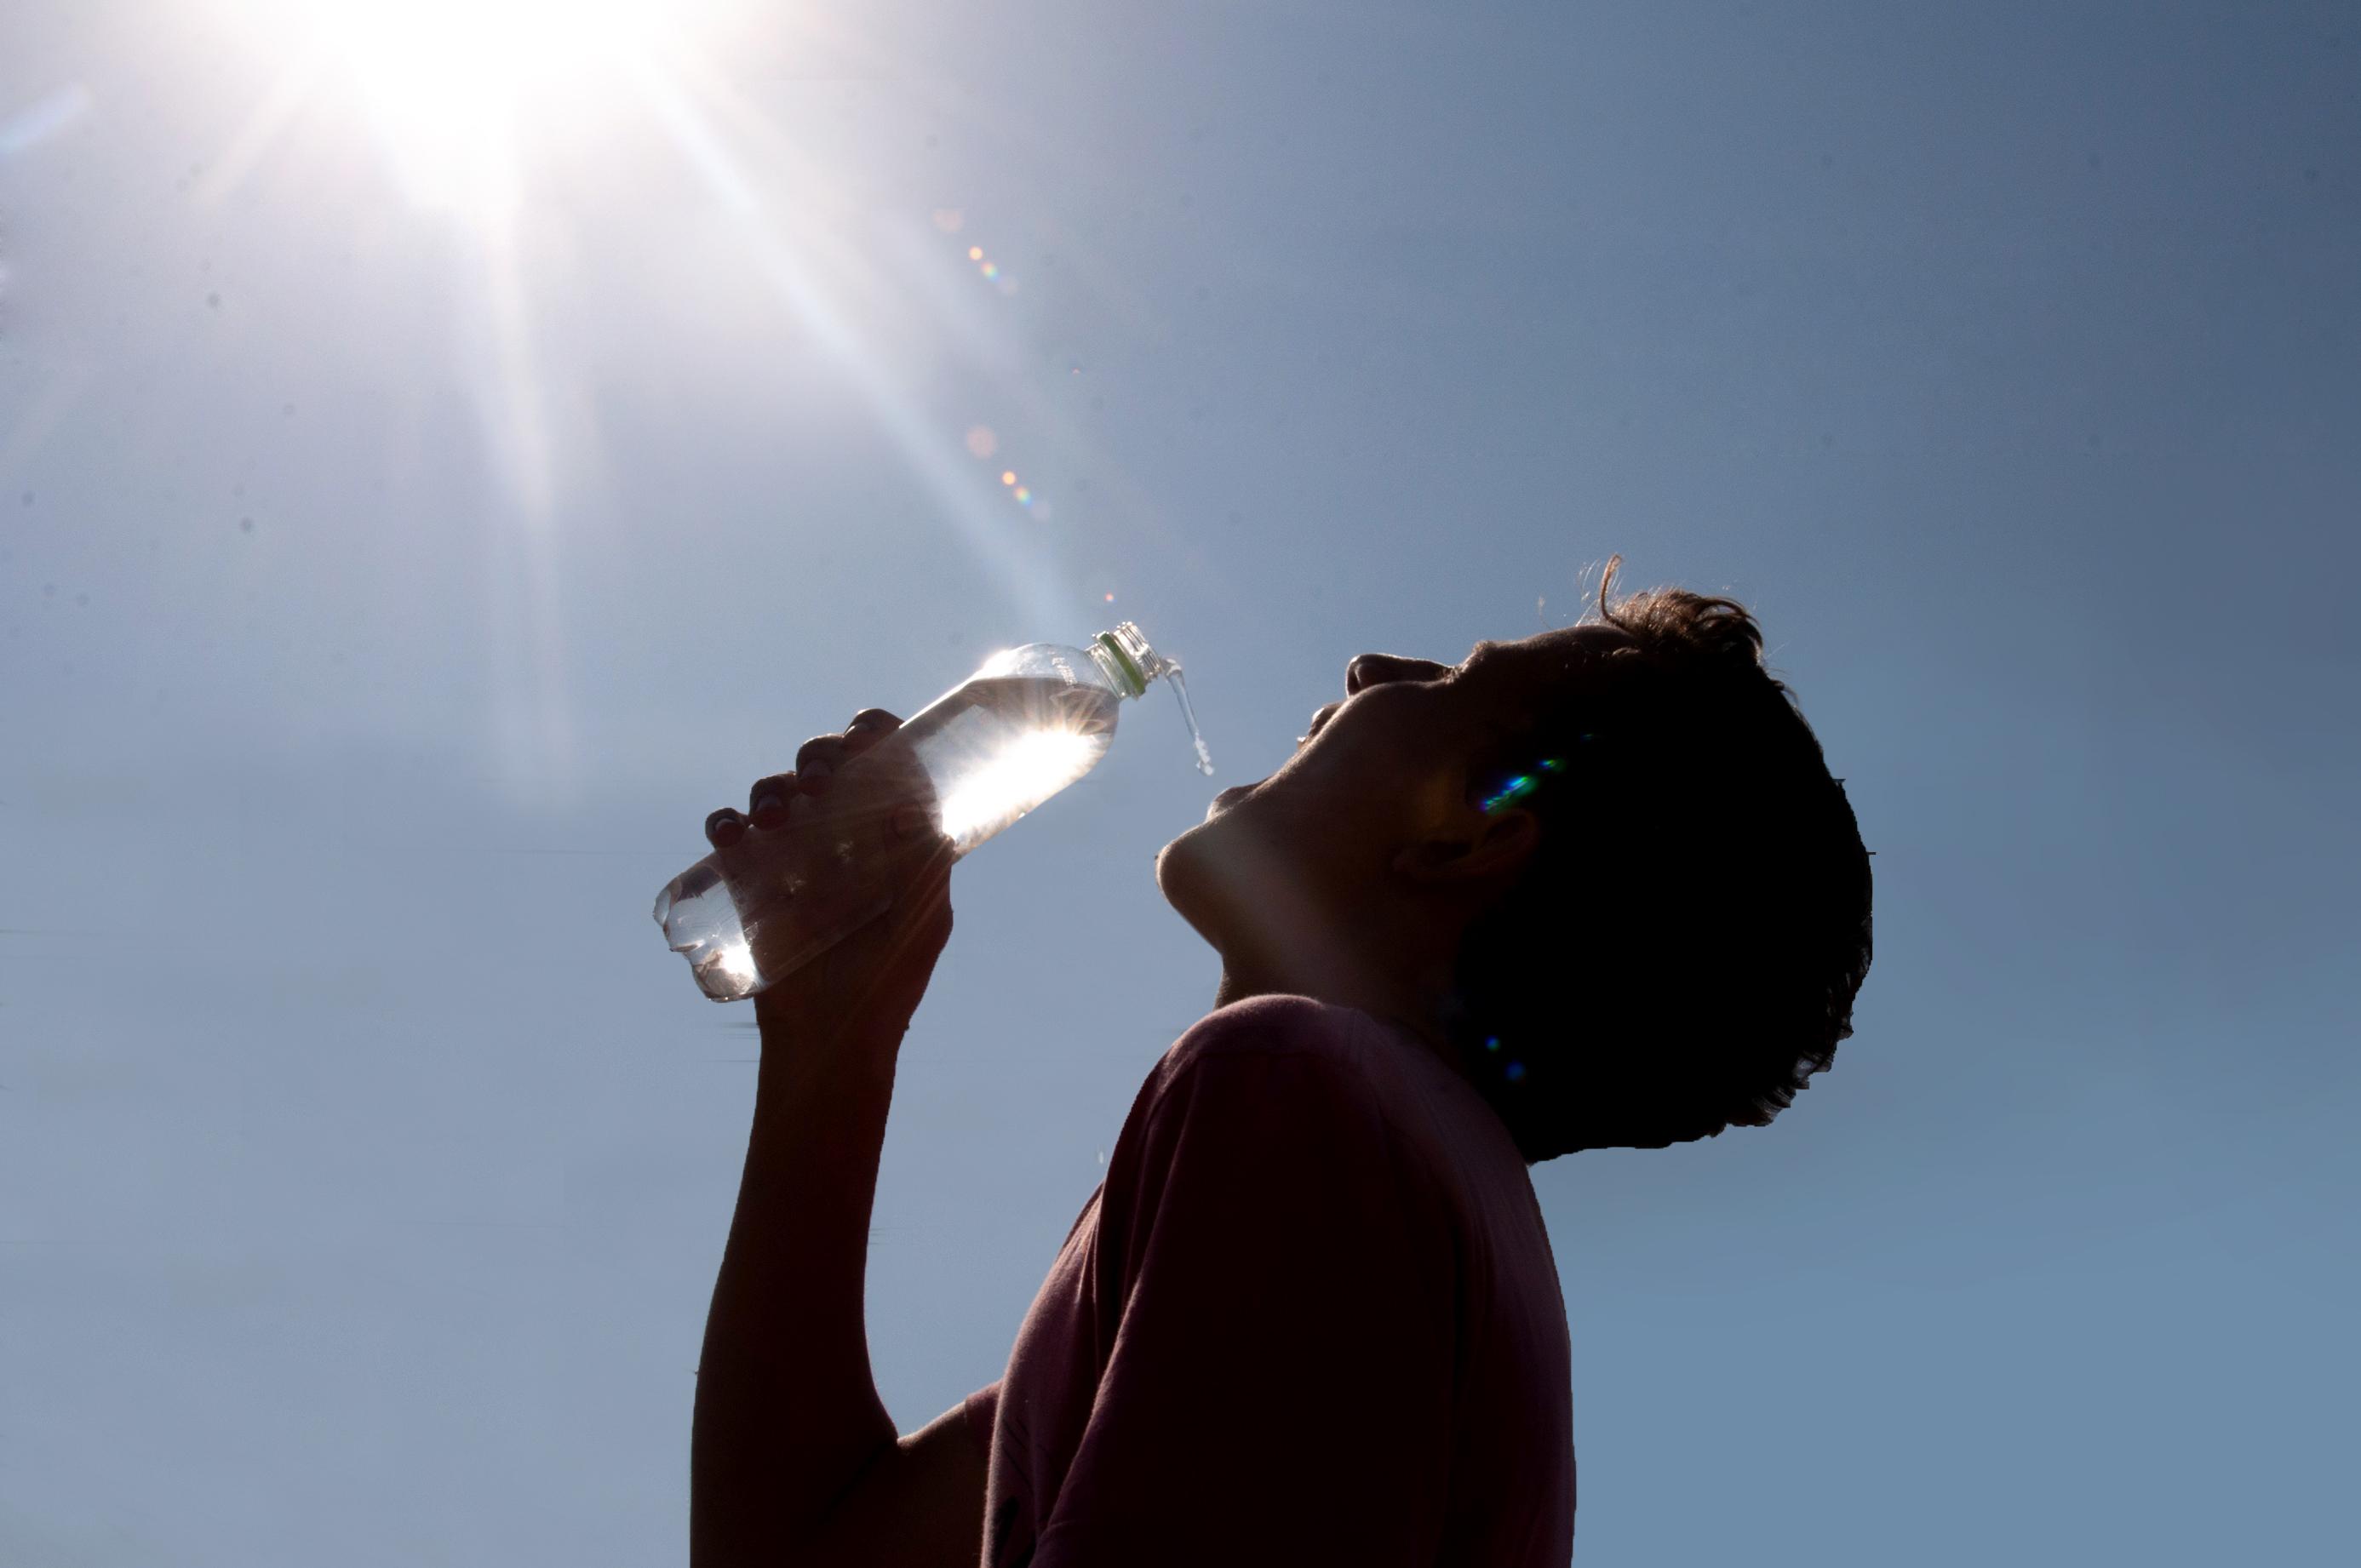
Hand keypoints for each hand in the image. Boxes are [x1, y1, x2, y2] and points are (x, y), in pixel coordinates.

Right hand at [702, 710, 954, 1053]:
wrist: (829, 1039)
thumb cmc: (887, 984)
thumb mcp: (922, 923)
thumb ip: (925, 867)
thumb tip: (914, 806)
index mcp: (890, 841)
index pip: (885, 770)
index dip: (876, 738)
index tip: (866, 731)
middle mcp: (842, 839)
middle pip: (825, 770)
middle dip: (821, 755)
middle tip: (820, 777)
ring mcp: (794, 857)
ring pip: (777, 794)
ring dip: (774, 789)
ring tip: (780, 819)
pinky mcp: (752, 882)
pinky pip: (730, 834)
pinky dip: (725, 823)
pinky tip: (734, 834)